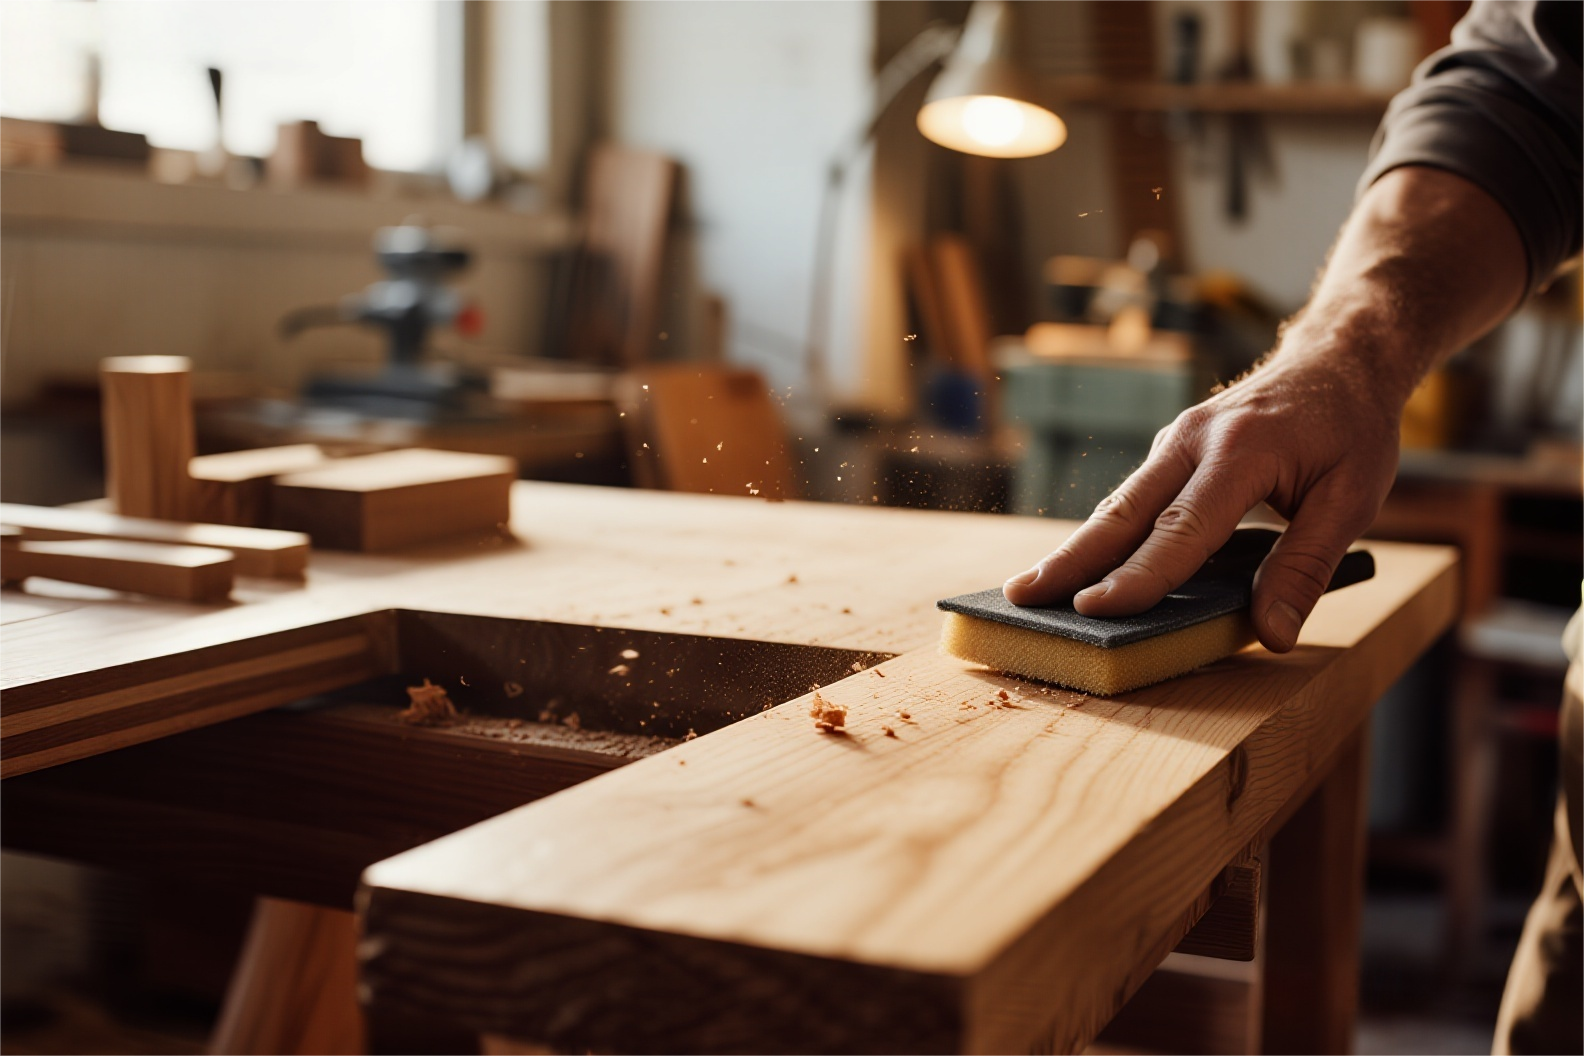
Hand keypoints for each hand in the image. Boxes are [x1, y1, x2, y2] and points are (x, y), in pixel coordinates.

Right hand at [1001, 354, 1400, 652]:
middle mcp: (1194, 440)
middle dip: (1071, 560)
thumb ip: (1308, 567)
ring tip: (1030, 589)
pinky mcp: (1172, 451)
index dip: (1139, 575)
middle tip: (1021, 598)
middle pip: (1123, 512)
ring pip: (1119, 505)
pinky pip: (1133, 499)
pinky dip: (1104, 536)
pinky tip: (1080, 568)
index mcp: (1242, 450)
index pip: (1183, 527)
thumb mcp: (1352, 499)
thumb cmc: (1350, 429)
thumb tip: (1273, 634)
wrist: (1338, 358)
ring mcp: (1176, 441)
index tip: (1096, 610)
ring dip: (1075, 550)